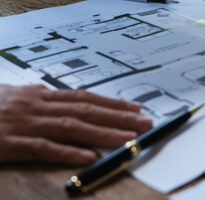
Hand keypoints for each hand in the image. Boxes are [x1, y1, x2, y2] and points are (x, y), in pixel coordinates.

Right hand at [0, 84, 152, 164]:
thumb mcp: (11, 96)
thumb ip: (35, 97)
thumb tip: (54, 94)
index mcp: (39, 95)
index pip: (84, 98)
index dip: (111, 103)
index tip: (134, 108)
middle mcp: (37, 104)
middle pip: (86, 110)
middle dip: (118, 116)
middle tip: (145, 122)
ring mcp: (24, 123)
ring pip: (72, 126)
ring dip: (103, 132)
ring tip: (128, 139)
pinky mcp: (9, 143)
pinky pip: (43, 148)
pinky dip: (68, 152)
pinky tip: (89, 156)